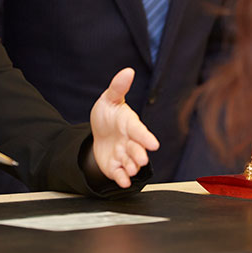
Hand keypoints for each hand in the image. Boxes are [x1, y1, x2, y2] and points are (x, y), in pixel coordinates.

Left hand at [90, 68, 159, 187]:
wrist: (98, 132)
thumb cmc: (109, 114)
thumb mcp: (110, 98)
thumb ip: (118, 87)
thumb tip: (128, 71)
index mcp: (131, 125)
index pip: (139, 131)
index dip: (145, 137)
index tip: (153, 143)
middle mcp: (130, 141)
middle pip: (137, 150)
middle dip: (139, 155)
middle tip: (142, 160)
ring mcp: (123, 155)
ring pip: (131, 163)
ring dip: (132, 167)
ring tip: (131, 170)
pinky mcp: (115, 167)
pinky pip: (119, 174)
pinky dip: (122, 179)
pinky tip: (122, 181)